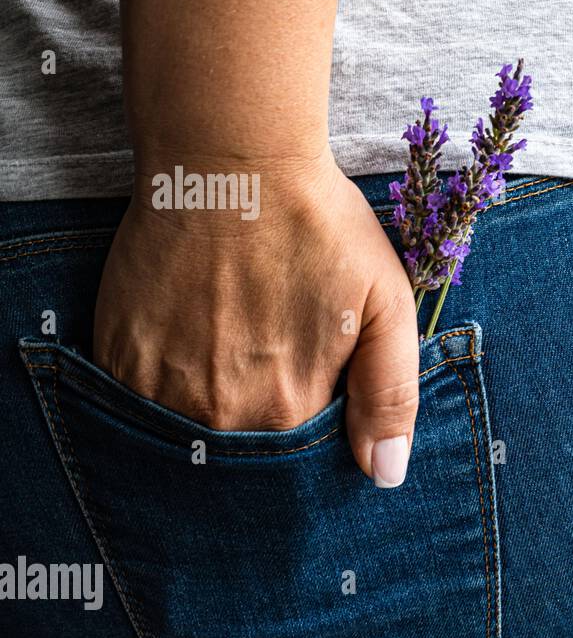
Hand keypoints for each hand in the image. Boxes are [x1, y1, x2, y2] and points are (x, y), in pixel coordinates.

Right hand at [93, 155, 418, 486]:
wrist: (234, 163)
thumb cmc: (320, 228)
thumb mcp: (386, 306)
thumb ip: (390, 395)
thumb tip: (385, 475)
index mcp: (287, 410)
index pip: (297, 467)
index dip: (308, 444)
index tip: (311, 398)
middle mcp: (219, 413)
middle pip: (242, 456)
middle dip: (260, 430)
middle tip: (271, 363)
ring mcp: (158, 387)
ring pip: (189, 434)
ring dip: (210, 413)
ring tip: (233, 351)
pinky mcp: (117, 355)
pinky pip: (139, 403)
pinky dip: (164, 390)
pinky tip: (192, 343)